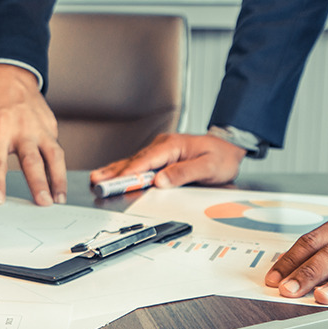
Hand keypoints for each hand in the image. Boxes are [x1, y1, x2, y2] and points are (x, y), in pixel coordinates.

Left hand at [0, 63, 65, 205]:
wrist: (7, 72)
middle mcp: (21, 128)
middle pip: (32, 160)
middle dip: (39, 184)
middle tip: (43, 203)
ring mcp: (39, 126)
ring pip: (53, 155)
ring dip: (58, 179)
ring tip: (59, 198)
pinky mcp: (50, 125)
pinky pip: (56, 147)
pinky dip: (59, 166)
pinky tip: (58, 181)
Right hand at [90, 133, 245, 188]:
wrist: (230, 146)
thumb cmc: (221, 156)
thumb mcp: (208, 167)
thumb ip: (184, 173)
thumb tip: (161, 181)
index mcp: (172, 146)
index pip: (146, 161)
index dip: (130, 173)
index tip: (116, 182)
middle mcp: (162, 146)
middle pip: (135, 161)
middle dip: (115, 172)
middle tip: (98, 182)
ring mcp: (160, 150)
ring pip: (134, 162)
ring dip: (115, 171)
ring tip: (97, 179)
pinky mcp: (160, 157)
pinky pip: (139, 164)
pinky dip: (124, 170)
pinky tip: (112, 174)